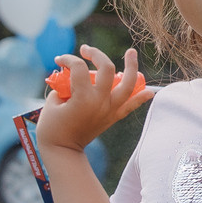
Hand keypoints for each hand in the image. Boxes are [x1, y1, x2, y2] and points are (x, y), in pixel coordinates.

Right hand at [35, 45, 151, 153]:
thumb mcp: (52, 102)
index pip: (78, 68)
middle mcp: (100, 102)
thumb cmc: (52, 128)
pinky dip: (141, 98)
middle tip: (85, 50)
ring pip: (128, 85)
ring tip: (131, 52)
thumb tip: (73, 71)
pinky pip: (131, 106)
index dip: (67, 59)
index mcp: (83, 98)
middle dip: (96, 54)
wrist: (63, 152)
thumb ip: (64, 84)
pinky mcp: (113, 117)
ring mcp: (109, 110)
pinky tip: (150, 91)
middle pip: (107, 69)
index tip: (59, 61)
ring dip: (132, 67)